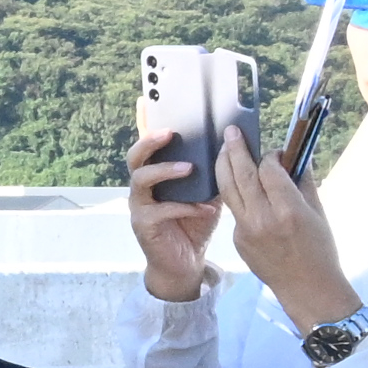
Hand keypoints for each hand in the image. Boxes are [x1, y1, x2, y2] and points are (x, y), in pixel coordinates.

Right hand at [125, 136, 217, 303]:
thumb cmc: (193, 225)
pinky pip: (161, 211)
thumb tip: (233, 150)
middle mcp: (141, 188)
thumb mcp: (206, 195)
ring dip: (164, 170)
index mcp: (155, 175)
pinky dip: (186, 207)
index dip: (143, 125)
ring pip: (141, 180)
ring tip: (188, 168)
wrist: (184, 263)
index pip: (146, 146)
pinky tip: (206, 209)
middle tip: (169, 133)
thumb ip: (212, 174)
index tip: (146, 103)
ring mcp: (139, 206)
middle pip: (135, 157)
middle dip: (149, 142)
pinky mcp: (144, 225)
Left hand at [216, 133, 359, 334]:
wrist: (306, 289)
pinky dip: (235, 194)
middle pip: (242, 175)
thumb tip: (293, 155)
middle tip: (231, 132)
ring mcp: (246, 231)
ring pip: (229, 190)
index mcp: (288, 210)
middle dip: (235, 149)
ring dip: (224, 166)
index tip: (274, 152)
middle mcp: (263, 218)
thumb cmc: (320, 250)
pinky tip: (237, 184)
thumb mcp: (318, 213)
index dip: (270, 156)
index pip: (269, 170)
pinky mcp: (237, 240)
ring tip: (224, 149)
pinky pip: (235, 210)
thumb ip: (302, 182)